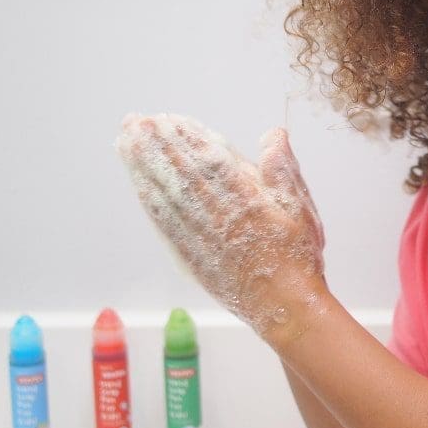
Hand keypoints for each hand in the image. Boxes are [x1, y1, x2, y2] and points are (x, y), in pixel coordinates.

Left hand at [116, 114, 325, 336]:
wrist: (285, 308)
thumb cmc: (297, 258)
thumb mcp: (302, 209)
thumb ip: (284, 170)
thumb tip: (273, 135)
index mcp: (246, 200)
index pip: (208, 160)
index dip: (184, 137)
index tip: (165, 118)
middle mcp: (217, 217)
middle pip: (179, 174)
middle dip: (155, 145)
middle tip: (134, 122)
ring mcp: (200, 239)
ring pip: (166, 196)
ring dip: (143, 168)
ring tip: (125, 144)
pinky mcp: (191, 258)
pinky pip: (165, 226)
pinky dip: (150, 203)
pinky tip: (138, 187)